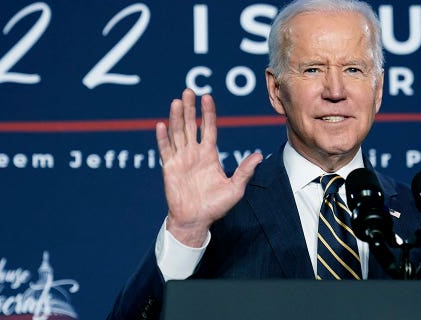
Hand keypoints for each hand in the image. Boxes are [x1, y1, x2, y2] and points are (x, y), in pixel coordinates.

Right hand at [156, 89, 262, 246]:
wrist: (196, 221)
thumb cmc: (216, 206)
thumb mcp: (235, 188)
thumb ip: (244, 171)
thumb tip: (258, 155)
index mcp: (209, 155)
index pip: (209, 129)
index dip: (208, 113)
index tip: (207, 97)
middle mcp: (194, 153)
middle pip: (191, 126)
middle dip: (190, 108)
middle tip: (188, 90)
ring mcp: (181, 159)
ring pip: (177, 133)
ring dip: (177, 117)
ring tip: (177, 101)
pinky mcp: (169, 168)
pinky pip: (165, 150)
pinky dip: (162, 138)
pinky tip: (161, 125)